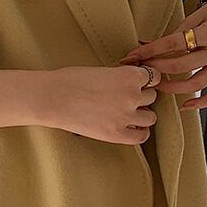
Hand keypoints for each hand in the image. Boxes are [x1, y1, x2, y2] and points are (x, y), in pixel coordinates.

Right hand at [45, 64, 161, 143]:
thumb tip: (130, 84)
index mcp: (130, 76)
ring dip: (141, 114)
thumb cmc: (70, 80)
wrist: (52, 98)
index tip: (137, 83)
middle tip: (125, 98)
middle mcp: (132, 96)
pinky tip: (131, 128)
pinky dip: (139, 132)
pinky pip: (141, 136)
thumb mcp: (102, 70)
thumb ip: (120, 77)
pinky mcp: (117, 134)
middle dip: (141, 97)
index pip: (153, 77)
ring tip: (127, 113)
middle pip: (152, 96)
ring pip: (150, 117)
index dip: (144, 80)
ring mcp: (126, 116)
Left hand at [117, 0, 206, 110]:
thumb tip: (143, 45)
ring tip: (156, 85)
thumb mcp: (196, 16)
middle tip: (140, 71)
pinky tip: (185, 106)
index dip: (149, 51)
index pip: (172, 45)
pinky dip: (202, 103)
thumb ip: (174, 33)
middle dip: (156, 69)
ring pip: (196, 84)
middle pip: (181, 66)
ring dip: (172, 88)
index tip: (131, 57)